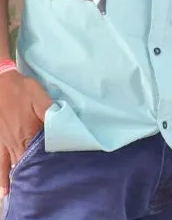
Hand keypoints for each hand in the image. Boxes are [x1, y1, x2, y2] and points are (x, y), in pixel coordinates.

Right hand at [0, 71, 51, 195]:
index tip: (59, 169)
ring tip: (30, 190)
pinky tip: (5, 191)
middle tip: (49, 183)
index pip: (42, 152)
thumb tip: (61, 126)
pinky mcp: (0, 143)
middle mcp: (17, 142)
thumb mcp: (40, 97)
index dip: (50, 162)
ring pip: (15, 166)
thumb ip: (51, 112)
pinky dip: (3, 177)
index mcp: (29, 132)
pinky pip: (0, 164)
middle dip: (38, 172)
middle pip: (29, 162)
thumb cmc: (22, 90)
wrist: (1, 83)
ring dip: (23, 177)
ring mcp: (7, 144)